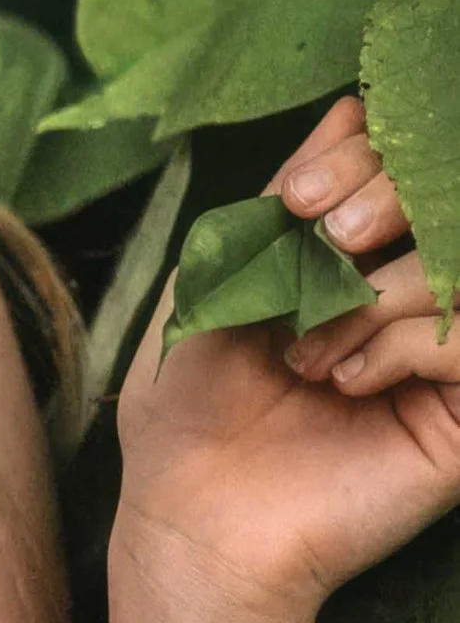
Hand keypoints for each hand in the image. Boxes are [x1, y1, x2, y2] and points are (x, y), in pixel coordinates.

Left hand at [112, 97, 459, 622]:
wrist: (190, 515)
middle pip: (450, 193)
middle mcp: (416, 294)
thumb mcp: (221, 276)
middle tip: (322, 241)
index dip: (366, 156)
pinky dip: (407, 342)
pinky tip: (346, 380)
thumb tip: (351, 108)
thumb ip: (286, 195)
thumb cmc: (190, 402)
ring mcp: (446, 354)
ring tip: (307, 343)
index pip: (406, 162)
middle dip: (386, 194)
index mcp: (362, 254)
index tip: (296, 200)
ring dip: (380, 285)